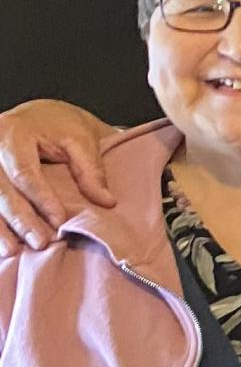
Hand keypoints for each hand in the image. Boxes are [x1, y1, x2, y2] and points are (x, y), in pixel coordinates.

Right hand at [0, 100, 117, 255]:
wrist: (38, 115)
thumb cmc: (61, 126)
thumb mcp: (82, 138)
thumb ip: (90, 169)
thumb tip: (105, 201)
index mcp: (15, 133)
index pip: (25, 172)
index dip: (41, 199)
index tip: (60, 222)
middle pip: (1, 188)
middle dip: (20, 219)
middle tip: (39, 243)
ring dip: (0, 227)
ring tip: (12, 251)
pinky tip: (2, 243)